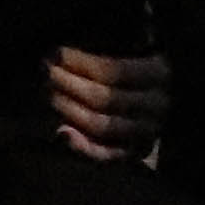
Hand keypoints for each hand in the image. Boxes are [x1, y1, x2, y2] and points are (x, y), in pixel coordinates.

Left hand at [49, 45, 172, 163]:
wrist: (150, 102)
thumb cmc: (131, 70)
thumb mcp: (129, 51)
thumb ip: (109, 50)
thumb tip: (71, 53)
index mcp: (159, 73)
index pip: (114, 70)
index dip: (81, 62)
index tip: (55, 54)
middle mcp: (157, 104)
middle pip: (104, 97)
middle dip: (68, 84)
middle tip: (45, 72)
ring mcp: (148, 131)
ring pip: (101, 124)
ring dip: (68, 109)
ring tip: (47, 93)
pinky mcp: (134, 152)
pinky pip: (106, 155)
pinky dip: (82, 146)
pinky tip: (62, 132)